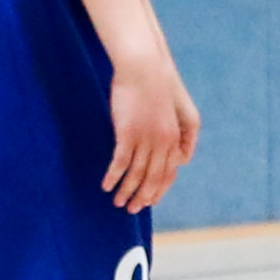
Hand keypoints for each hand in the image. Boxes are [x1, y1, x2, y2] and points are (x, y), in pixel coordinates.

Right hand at [101, 43, 200, 213]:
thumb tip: (157, 145)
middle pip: (154, 178)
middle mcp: (163, 142)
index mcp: (174, 137)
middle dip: (143, 197)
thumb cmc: (154, 87)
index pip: (168, 172)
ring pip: (137, 174)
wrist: (146, 69)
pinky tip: (106, 185)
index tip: (150, 202)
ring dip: (126, 191)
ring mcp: (146, 139)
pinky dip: (113, 176)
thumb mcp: (165, 111)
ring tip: (117, 203)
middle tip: (132, 210)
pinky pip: (120, 162)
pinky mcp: (128, 133)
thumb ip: (165, 130)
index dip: (159, 189)